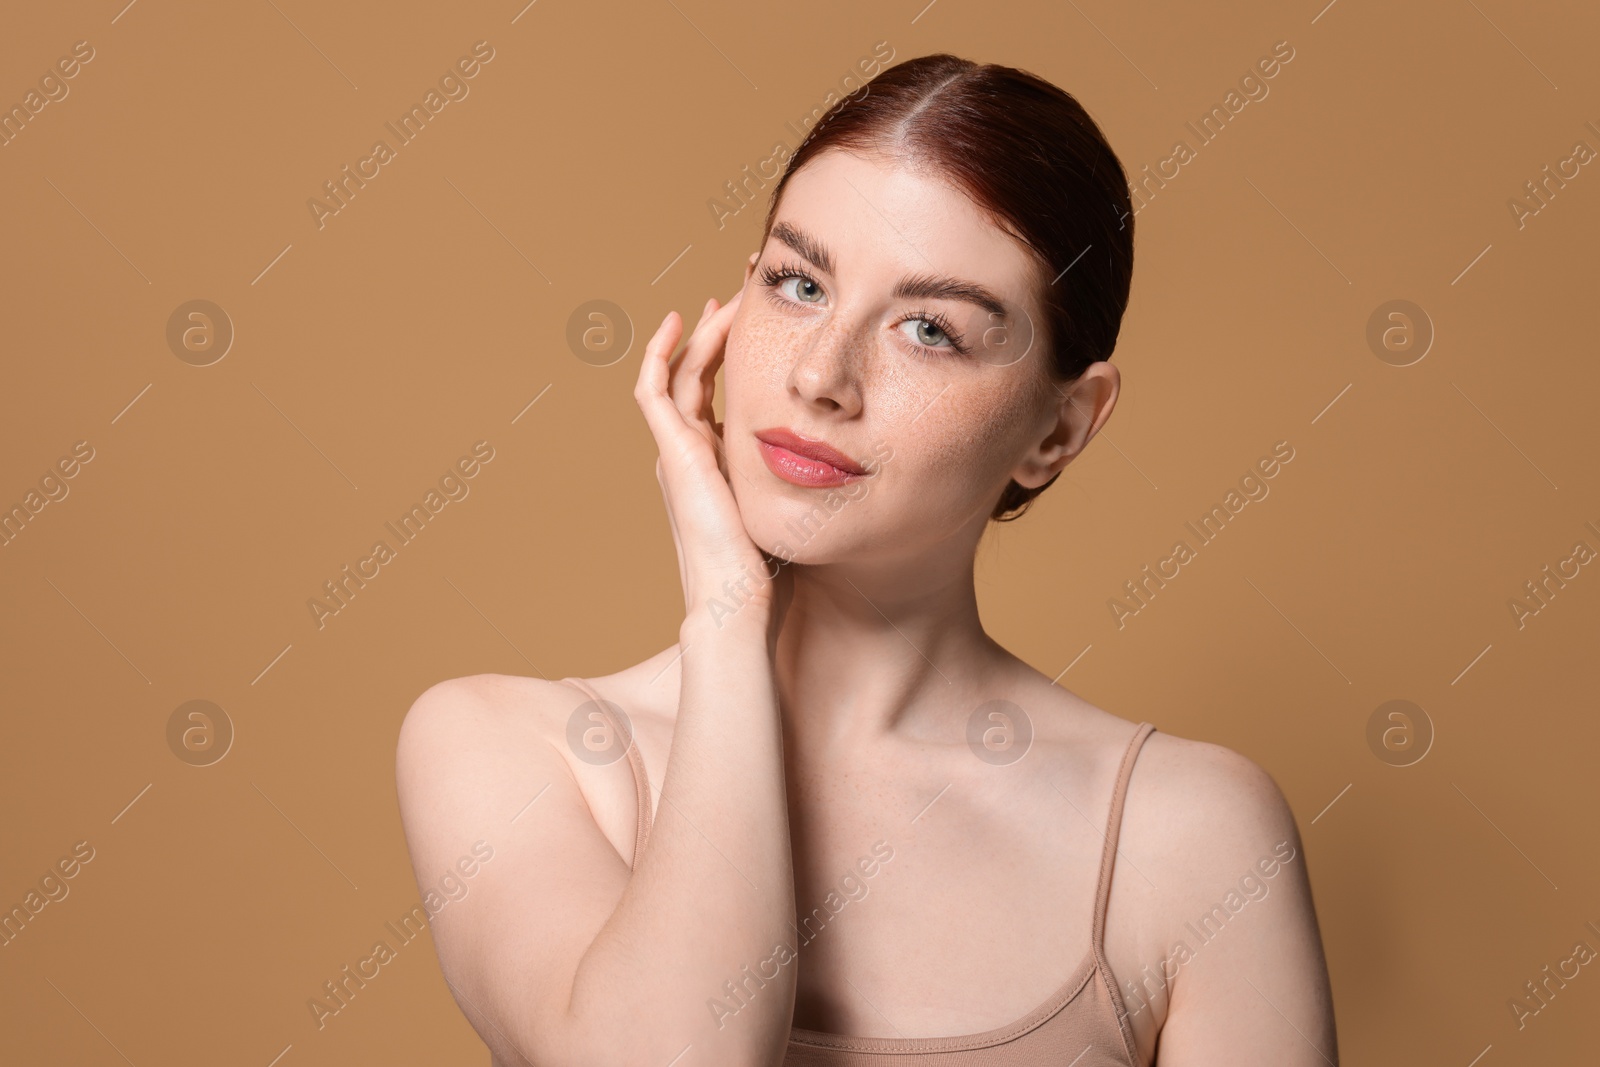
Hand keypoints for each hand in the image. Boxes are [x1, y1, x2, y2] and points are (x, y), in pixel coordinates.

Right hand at [634, 288, 790, 631]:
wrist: (739, 600)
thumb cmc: (771, 569)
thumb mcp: (795, 505)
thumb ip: (812, 478)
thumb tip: (858, 461)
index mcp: (716, 464)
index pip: (721, 394)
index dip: (737, 356)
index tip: (763, 323)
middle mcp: (690, 453)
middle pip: (698, 375)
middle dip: (718, 333)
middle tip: (740, 293)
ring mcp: (676, 451)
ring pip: (680, 374)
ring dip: (702, 334)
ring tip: (726, 298)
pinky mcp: (671, 451)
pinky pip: (654, 388)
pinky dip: (661, 353)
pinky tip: (683, 320)